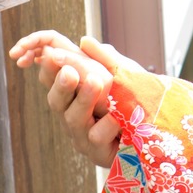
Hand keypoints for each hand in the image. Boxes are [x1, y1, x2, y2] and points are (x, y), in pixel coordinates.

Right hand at [8, 31, 132, 167]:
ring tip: (95, 81)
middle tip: (69, 70)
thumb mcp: (125, 77)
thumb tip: (85, 40)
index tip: (40, 51)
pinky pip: (98, 137)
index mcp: (73, 92)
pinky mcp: (97, 152)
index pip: (50, 74)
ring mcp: (82, 134)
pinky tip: (117, 118)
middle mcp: (71, 113)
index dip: (43, 62)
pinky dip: (107, 124)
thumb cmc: (133, 106)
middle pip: (55, 99)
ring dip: (83, 99)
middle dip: (60, 83)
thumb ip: (107, 59)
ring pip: (73, 118)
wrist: (152, 141)